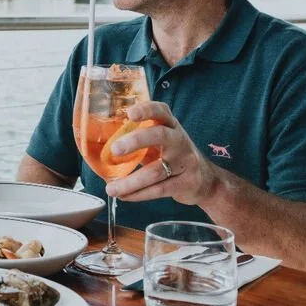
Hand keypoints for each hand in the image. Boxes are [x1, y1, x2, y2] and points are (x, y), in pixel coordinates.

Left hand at [104, 101, 218, 204]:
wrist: (206, 180)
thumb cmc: (174, 155)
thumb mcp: (162, 141)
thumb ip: (140, 137)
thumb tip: (99, 142)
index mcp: (170, 125)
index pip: (161, 111)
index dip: (146, 110)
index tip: (129, 113)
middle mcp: (179, 140)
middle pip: (159, 135)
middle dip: (136, 141)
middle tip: (114, 149)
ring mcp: (184, 162)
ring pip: (156, 171)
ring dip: (130, 181)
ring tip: (111, 188)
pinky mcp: (185, 183)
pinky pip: (159, 189)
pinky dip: (139, 194)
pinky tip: (124, 196)